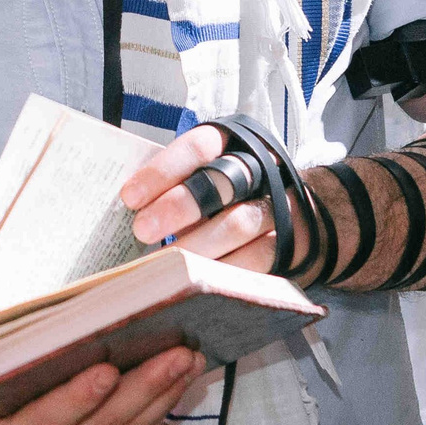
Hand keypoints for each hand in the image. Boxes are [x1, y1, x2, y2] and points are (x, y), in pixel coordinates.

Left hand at [118, 123, 277, 270]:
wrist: (296, 217)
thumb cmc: (230, 199)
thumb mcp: (204, 181)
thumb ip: (173, 189)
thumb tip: (131, 214)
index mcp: (234, 145)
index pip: (199, 147)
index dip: (162, 171)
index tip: (129, 198)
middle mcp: (261, 169)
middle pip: (220, 181)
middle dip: (178, 206)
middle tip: (143, 229)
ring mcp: (280, 206)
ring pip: (239, 223)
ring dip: (197, 244)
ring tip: (166, 262)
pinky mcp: (292, 243)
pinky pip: (257, 258)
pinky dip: (224, 270)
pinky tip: (198, 279)